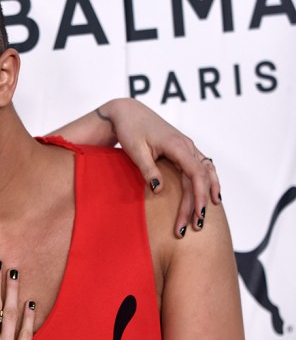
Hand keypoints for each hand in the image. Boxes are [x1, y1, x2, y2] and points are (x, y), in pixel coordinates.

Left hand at [101, 98, 220, 234]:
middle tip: (194, 227)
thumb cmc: (130, 130)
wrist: (129, 112)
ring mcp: (187, 148)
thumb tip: (159, 190)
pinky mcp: (184, 151)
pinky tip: (209, 198)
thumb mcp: (135, 150)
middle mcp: (187, 146)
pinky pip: (201, 169)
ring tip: (202, 218)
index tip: (196, 214)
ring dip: (205, 196)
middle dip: (198, 204)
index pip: (196, 174)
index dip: (198, 196)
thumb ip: (148, 169)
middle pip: (200, 179)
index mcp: (177, 145)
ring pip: (205, 174)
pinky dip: (206, 184)